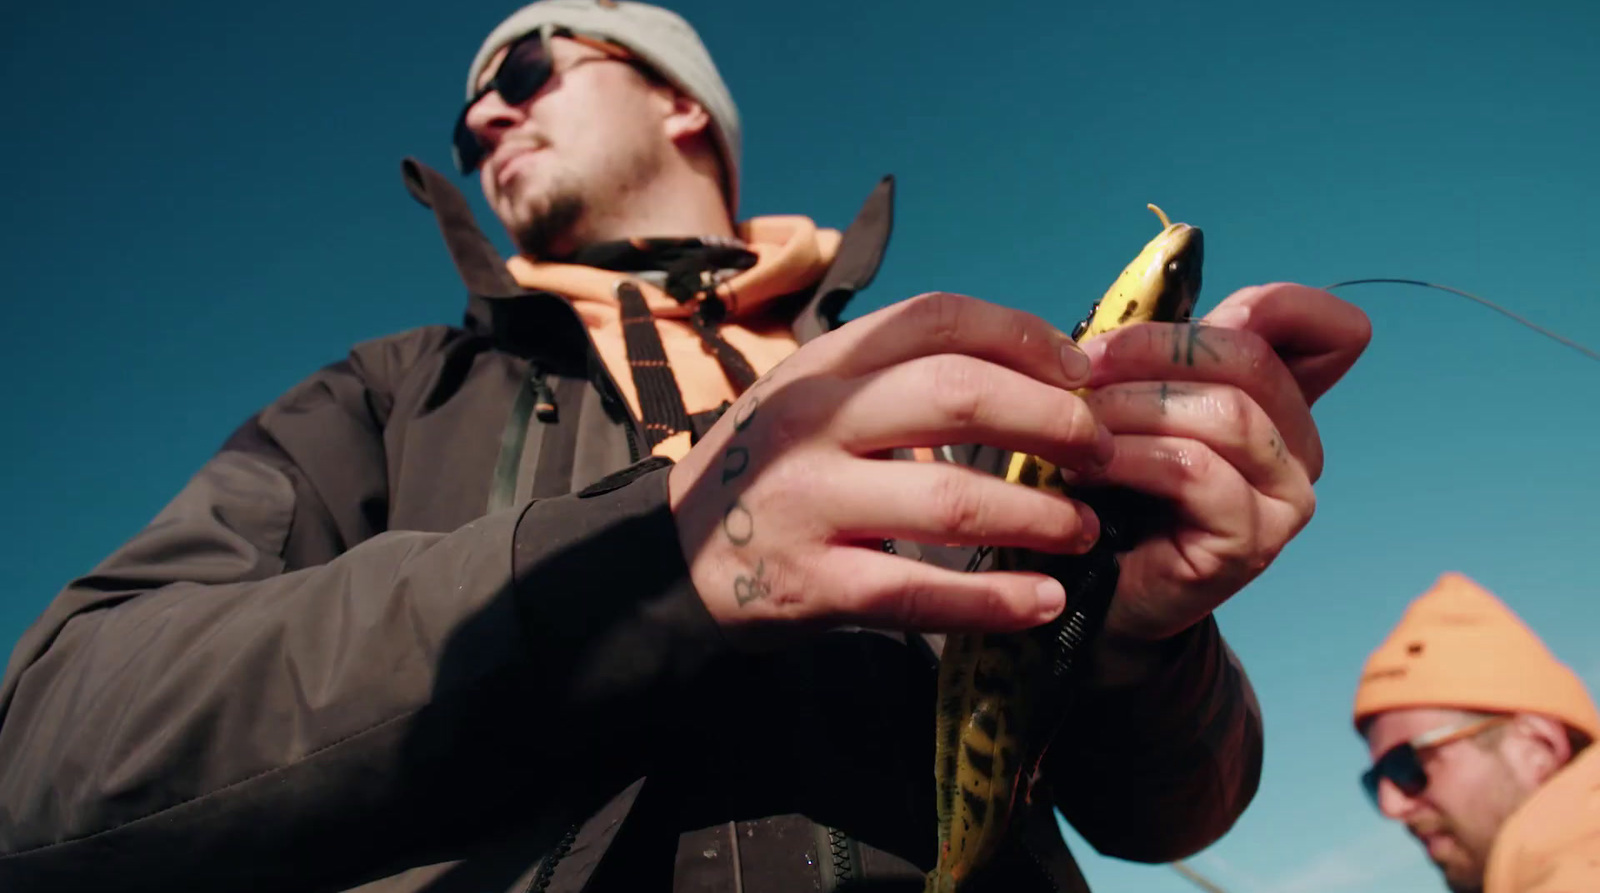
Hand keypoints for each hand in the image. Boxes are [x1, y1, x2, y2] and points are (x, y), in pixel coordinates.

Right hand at [667, 292, 1115, 644]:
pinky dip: (996, 600)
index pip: (936, 319)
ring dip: (1040, 516)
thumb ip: (899, 380)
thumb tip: (1039, 373)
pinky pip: (921, 594)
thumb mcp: (814, 402)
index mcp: (820, 367)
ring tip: (1083, 529)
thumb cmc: (772, 471)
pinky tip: (1046, 601)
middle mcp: (810, 424)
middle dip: (1053, 421)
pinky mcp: (810, 586)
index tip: (1081, 373)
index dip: (1023, 337)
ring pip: (952, 500)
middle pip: (958, 394)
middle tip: (1099, 451)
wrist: (670, 561)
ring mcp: (806, 505)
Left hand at [1076, 282, 1371, 643]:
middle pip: (1252, 358)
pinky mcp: (1251, 542)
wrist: (1098, 595)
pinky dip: (1130, 458)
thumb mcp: (1133, 405)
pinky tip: (1086, 468)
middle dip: (1158, 348)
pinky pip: (1195, 472)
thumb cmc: (1113, 489)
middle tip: (1085, 363)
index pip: (1330, 332)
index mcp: (1280, 402)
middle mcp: (1299, 447)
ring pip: (1225, 414)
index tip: (1196, 307)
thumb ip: (1159, 353)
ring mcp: (1285, 498)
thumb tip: (1153, 284)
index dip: (1286, 304)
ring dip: (1134, 406)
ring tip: (1077, 423)